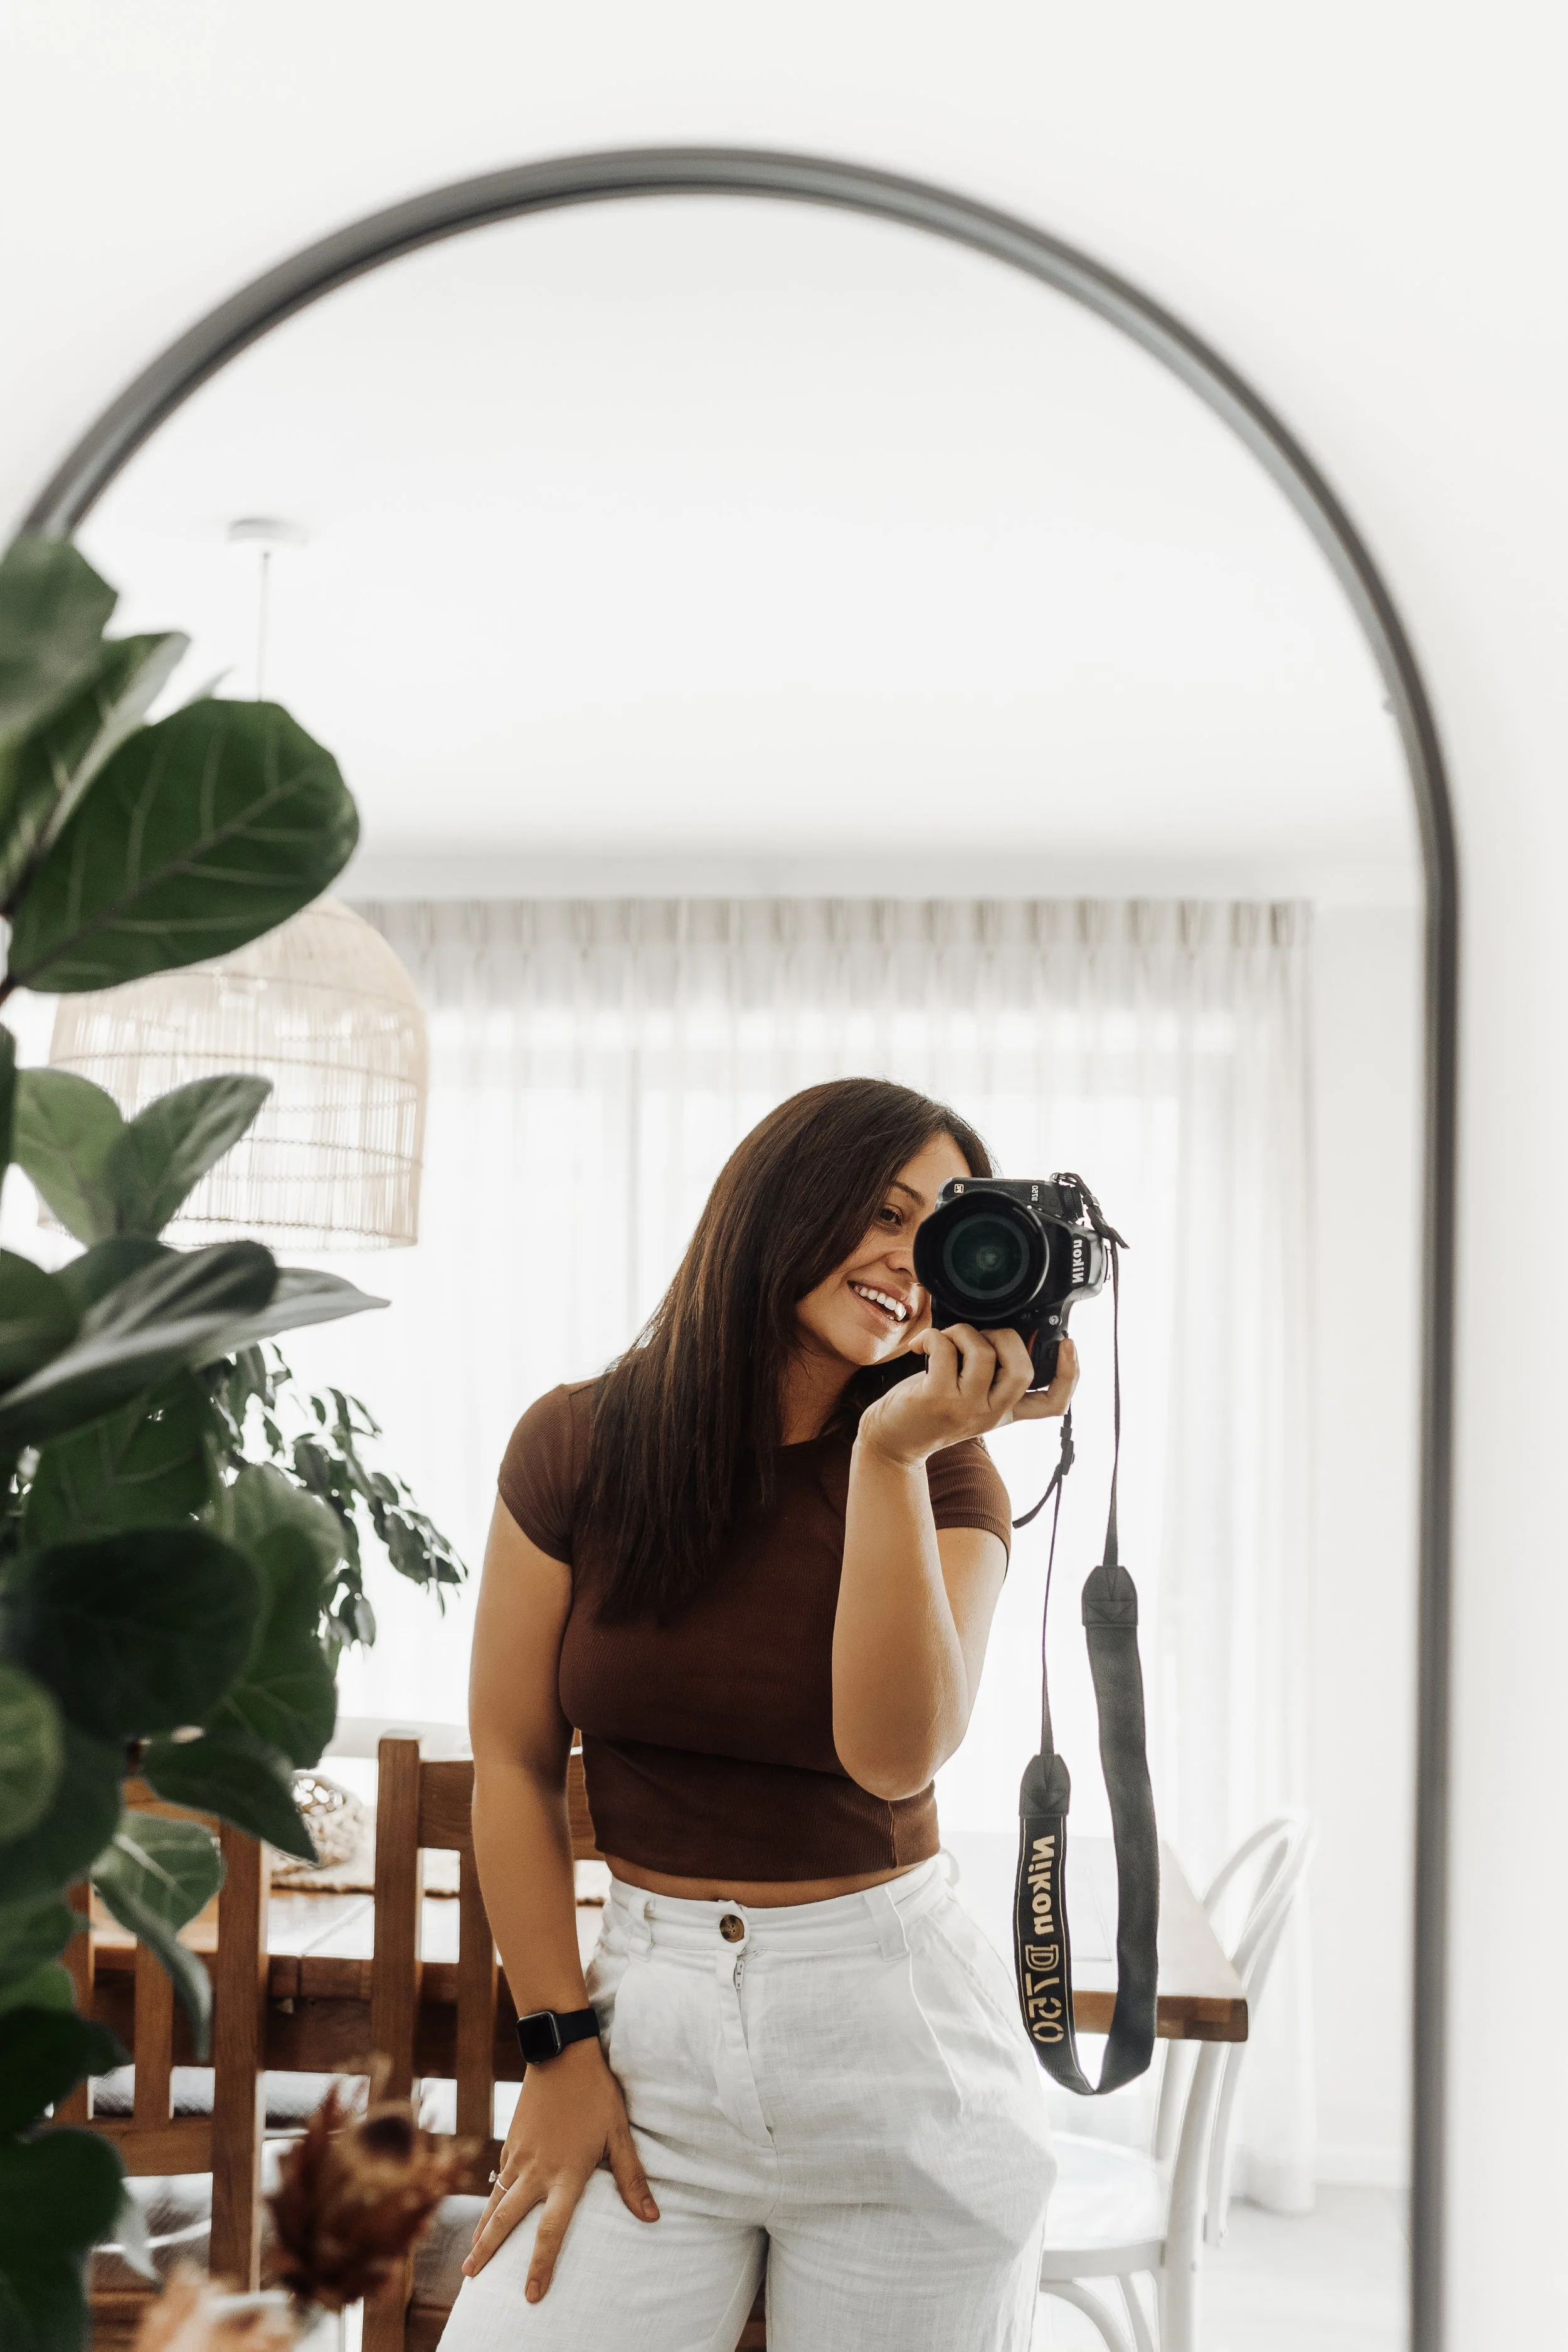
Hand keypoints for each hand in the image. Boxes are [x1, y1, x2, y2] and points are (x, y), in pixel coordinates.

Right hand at [461, 2035, 656, 2296]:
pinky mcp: (511, 2139)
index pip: (551, 2231)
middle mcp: (537, 2170)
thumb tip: (653, 2217)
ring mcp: (519, 2155)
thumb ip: (632, 2179)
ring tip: (471, 2255)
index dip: (540, 2265)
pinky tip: (490, 2207)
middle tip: (470, 2278)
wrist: (561, 2052)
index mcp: (566, 2174)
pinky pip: (500, 2175)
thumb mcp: (619, 2135)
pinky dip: (492, 2196)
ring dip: (482, 2229)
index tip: (531, 2294)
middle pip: (507, 2220)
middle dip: (488, 2252)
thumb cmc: (596, 2094)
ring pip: (496, 2200)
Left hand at [857, 1329, 1078, 1467]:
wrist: (890, 1442)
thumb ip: (988, 1374)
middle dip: (1006, 1335)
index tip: (1070, 1344)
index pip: (1053, 1403)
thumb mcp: (967, 1397)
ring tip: (946, 1339)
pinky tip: (920, 1346)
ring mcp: (965, 1408)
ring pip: (984, 1353)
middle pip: (1023, 1369)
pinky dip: (932, 1337)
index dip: (1070, 1374)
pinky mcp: (937, 1399)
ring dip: (963, 1331)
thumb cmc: (926, 1410)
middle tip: (980, 1334)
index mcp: (1004, 1411)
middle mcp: (991, 1413)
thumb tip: (1000, 1327)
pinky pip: (945, 1348)